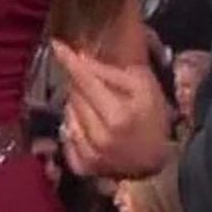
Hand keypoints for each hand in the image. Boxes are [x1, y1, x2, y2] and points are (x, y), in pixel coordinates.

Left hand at [53, 41, 170, 178]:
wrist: (155, 161)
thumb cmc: (152, 116)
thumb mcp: (142, 86)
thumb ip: (110, 72)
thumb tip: (81, 57)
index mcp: (117, 115)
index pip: (85, 80)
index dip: (69, 60)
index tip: (56, 44)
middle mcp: (100, 137)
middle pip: (74, 95)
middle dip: (80, 84)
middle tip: (96, 84)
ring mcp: (90, 155)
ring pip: (68, 114)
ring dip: (77, 105)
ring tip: (97, 107)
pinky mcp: (82, 167)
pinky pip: (66, 137)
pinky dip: (74, 127)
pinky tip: (90, 126)